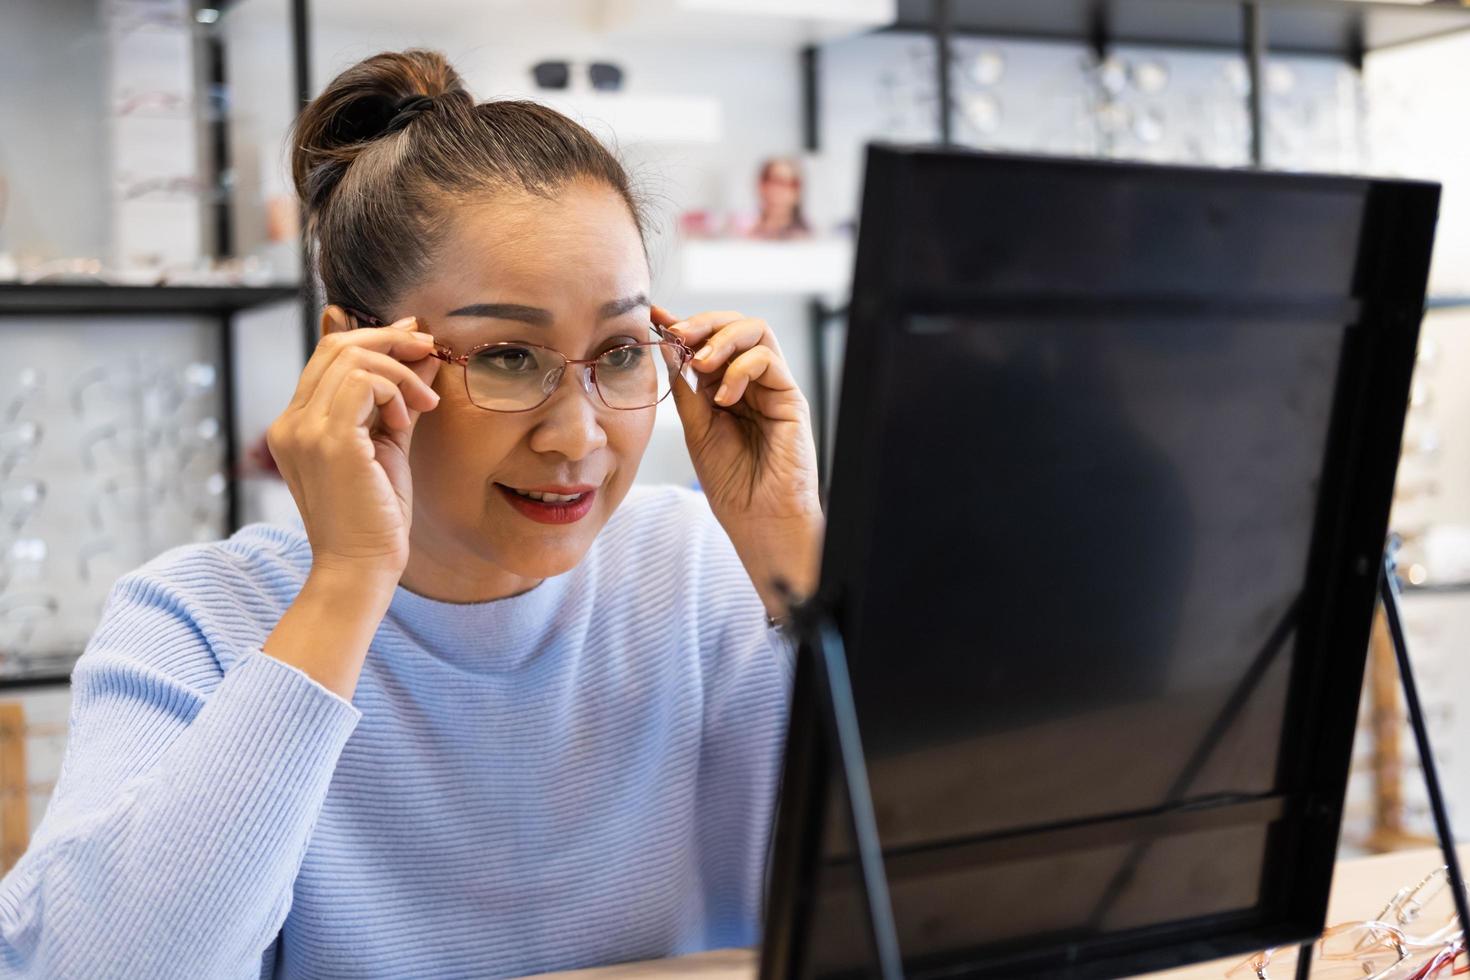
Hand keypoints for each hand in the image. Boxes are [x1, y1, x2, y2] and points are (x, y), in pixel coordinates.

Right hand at [266, 309, 441, 582]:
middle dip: (391, 338)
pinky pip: (363, 381)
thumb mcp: (388, 447)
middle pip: (338, 345)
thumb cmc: (375, 518)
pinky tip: (405, 421)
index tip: (415, 337)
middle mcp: (292, 423)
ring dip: (400, 371)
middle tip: (429, 348)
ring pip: (352, 357)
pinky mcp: (328, 440)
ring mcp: (305, 430)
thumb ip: (398, 402)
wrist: (361, 568)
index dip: (375, 335)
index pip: (328, 356)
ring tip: (423, 405)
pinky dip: (394, 389)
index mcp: (298, 425)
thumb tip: (424, 359)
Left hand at [653, 305, 822, 615]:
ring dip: (722, 338)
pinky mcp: (791, 398)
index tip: (652, 317)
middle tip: (677, 333)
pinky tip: (725, 397)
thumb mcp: (697, 429)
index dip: (682, 325)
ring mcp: (773, 387)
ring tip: (702, 361)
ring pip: (756, 331)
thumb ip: (686, 389)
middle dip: (703, 323)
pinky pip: (767, 360)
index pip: (708, 342)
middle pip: (735, 325)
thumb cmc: (732, 484)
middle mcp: (752, 382)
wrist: (759, 520)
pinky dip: (740, 369)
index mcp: (726, 388)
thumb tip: (669, 348)